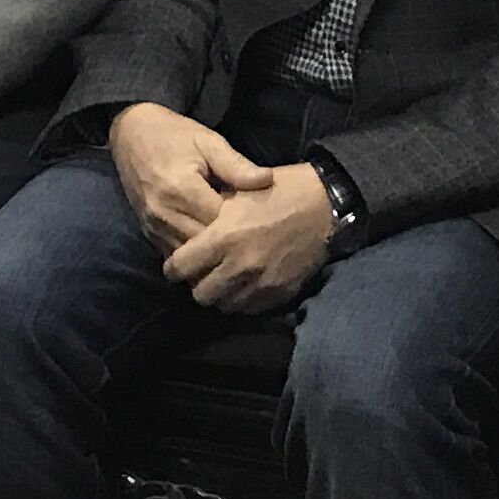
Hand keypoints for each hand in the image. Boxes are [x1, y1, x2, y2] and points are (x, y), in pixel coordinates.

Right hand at [112, 104, 268, 252]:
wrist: (131, 134)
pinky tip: (212, 250)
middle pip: (207, 245)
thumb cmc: (174, 135)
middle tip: (252, 235)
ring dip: (213, 254)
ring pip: (191, 257)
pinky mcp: (148, 234)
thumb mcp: (209, 142)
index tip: (261, 218)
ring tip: (235, 245)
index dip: (244, 223)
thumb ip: (236, 165)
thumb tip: (268, 180)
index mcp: (181, 188)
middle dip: (230, 243)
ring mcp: (154, 226)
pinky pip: (176, 256)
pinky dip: (195, 256)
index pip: (221, 221)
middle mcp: (164, 213)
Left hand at [160, 166, 335, 314]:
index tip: (177, 264)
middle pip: (200, 294)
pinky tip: (244, 284)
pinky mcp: (279, 293)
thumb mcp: (237, 192)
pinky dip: (243, 299)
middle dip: (196, 283)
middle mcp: (239, 266)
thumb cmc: (278, 190)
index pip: (180, 268)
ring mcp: (260, 283)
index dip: (174, 266)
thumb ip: (208, 216)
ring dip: (220, 294)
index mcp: (223, 237)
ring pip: (223, 305)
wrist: (325, 205)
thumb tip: (185, 232)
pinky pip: (249, 308)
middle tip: (202, 272)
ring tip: (224, 279)